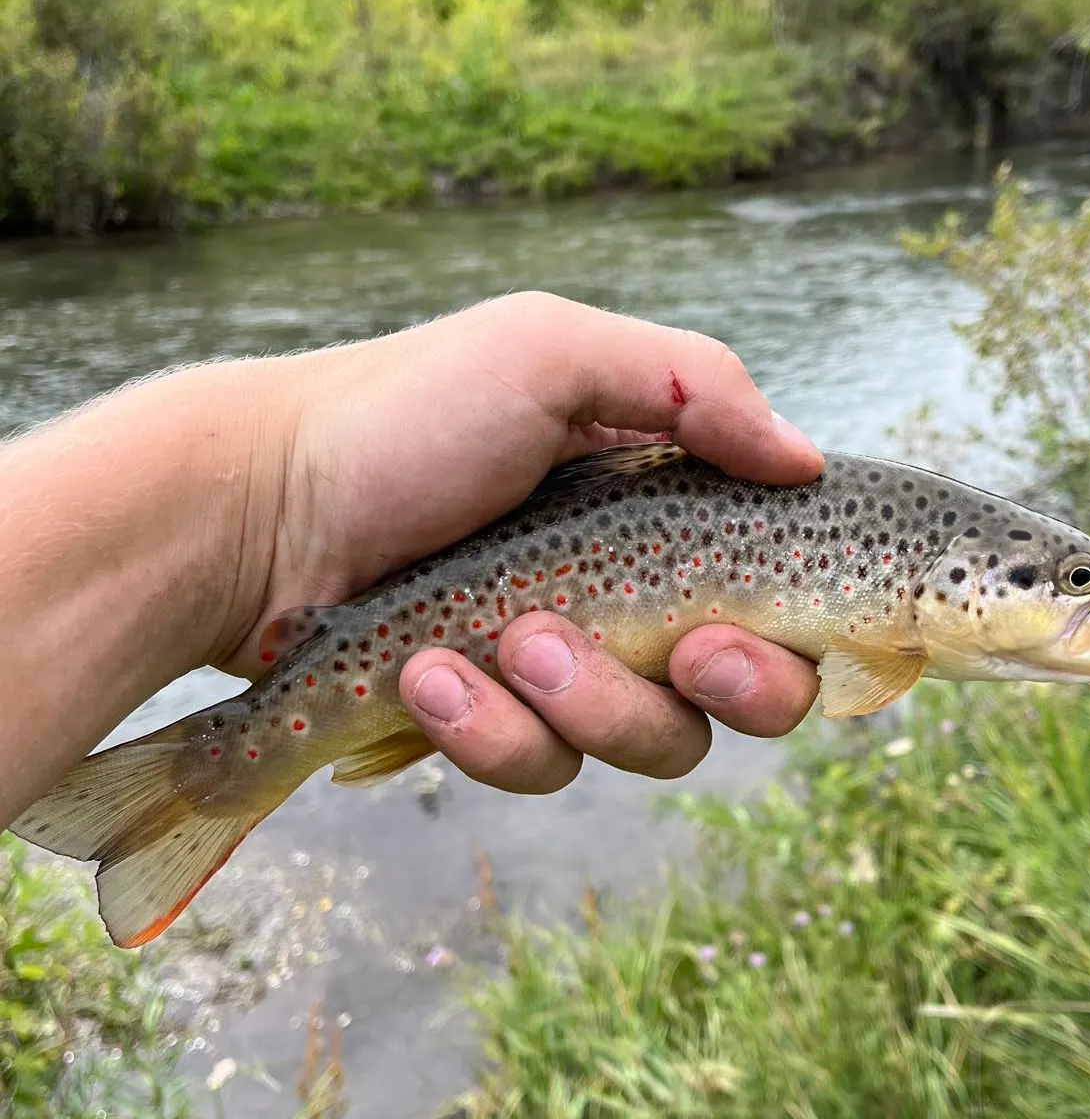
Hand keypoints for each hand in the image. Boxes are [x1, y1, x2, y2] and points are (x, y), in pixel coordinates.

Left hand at [232, 293, 826, 790]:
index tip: (738, 627)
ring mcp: (573, 665)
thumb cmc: (404, 414)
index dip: (798, 632)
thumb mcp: (549, 353)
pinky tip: (424, 673)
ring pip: (656, 741)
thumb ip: (694, 385)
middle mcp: (640, 590)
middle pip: (757, 692)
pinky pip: (543, 766)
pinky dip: (490, 728)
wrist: (254, 507)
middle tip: (685, 654)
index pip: (787, 590)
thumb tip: (806, 462)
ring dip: (590, 700)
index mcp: (669, 505)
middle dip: (738, 688)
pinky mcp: (500, 724)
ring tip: (499, 640)